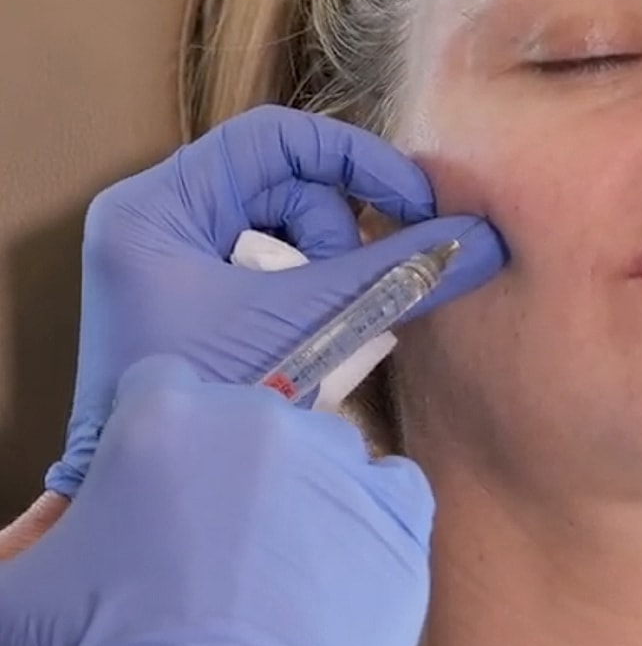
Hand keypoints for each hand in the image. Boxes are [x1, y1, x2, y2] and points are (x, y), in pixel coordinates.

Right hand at [1, 355, 433, 645]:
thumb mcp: (25, 589)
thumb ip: (42, 534)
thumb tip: (53, 538)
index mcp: (164, 415)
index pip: (163, 389)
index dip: (160, 441)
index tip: (162, 485)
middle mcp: (256, 422)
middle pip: (248, 422)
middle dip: (230, 472)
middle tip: (217, 548)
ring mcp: (336, 464)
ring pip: (321, 456)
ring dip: (303, 497)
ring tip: (278, 577)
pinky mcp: (397, 514)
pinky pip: (391, 493)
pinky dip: (369, 524)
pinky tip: (339, 575)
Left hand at [46, 104, 504, 496]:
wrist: (166, 506)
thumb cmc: (220, 410)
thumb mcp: (312, 327)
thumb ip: (397, 274)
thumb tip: (485, 241)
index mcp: (155, 210)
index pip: (274, 139)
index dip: (356, 160)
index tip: (416, 203)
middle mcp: (151, 221)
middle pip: (280, 180)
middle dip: (339, 226)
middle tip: (371, 278)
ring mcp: (165, 258)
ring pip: (279, 220)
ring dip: (326, 260)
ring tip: (338, 315)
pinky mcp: (186, 294)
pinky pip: (265, 259)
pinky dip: (306, 284)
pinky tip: (320, 326)